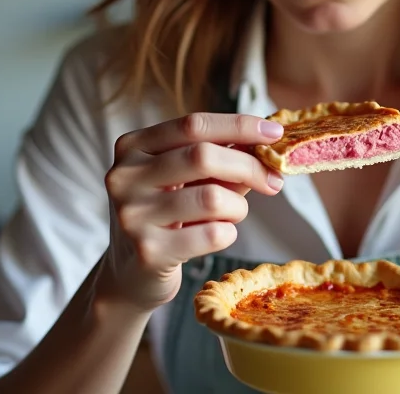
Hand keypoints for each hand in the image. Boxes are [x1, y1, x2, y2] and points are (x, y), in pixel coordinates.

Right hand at [99, 113, 284, 310]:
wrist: (131, 274)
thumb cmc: (167, 217)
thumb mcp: (186, 179)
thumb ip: (221, 157)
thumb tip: (267, 141)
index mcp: (133, 147)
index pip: (193, 125)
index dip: (239, 125)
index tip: (275, 133)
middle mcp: (124, 176)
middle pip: (203, 156)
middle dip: (249, 166)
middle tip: (275, 180)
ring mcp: (132, 215)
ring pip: (212, 198)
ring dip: (238, 206)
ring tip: (234, 214)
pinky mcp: (148, 251)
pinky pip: (212, 234)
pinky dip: (228, 232)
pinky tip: (218, 235)